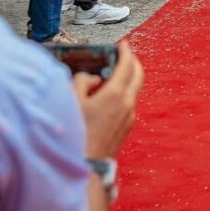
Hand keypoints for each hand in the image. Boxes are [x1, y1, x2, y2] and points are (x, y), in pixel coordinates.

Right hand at [73, 41, 143, 159]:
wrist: (85, 166)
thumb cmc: (75, 134)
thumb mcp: (71, 101)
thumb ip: (82, 82)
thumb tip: (93, 79)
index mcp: (115, 94)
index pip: (127, 65)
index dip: (125, 52)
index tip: (122, 44)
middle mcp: (127, 103)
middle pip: (138, 75)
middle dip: (132, 62)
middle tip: (123, 55)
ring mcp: (129, 116)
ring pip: (133, 90)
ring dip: (127, 79)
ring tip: (109, 76)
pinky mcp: (126, 127)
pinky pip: (127, 103)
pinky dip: (122, 93)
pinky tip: (106, 97)